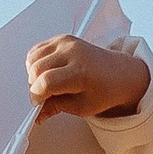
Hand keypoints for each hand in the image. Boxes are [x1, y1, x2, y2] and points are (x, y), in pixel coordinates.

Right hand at [26, 35, 150, 124]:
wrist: (119, 73)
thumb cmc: (104, 91)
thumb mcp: (82, 107)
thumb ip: (56, 108)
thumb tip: (38, 115)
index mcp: (81, 72)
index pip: (46, 82)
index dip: (37, 96)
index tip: (38, 104)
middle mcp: (73, 53)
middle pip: (36, 69)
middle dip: (34, 86)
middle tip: (44, 96)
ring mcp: (67, 43)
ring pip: (33, 58)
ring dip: (34, 74)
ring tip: (47, 83)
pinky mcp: (62, 38)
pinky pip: (37, 50)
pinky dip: (36, 62)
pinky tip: (47, 72)